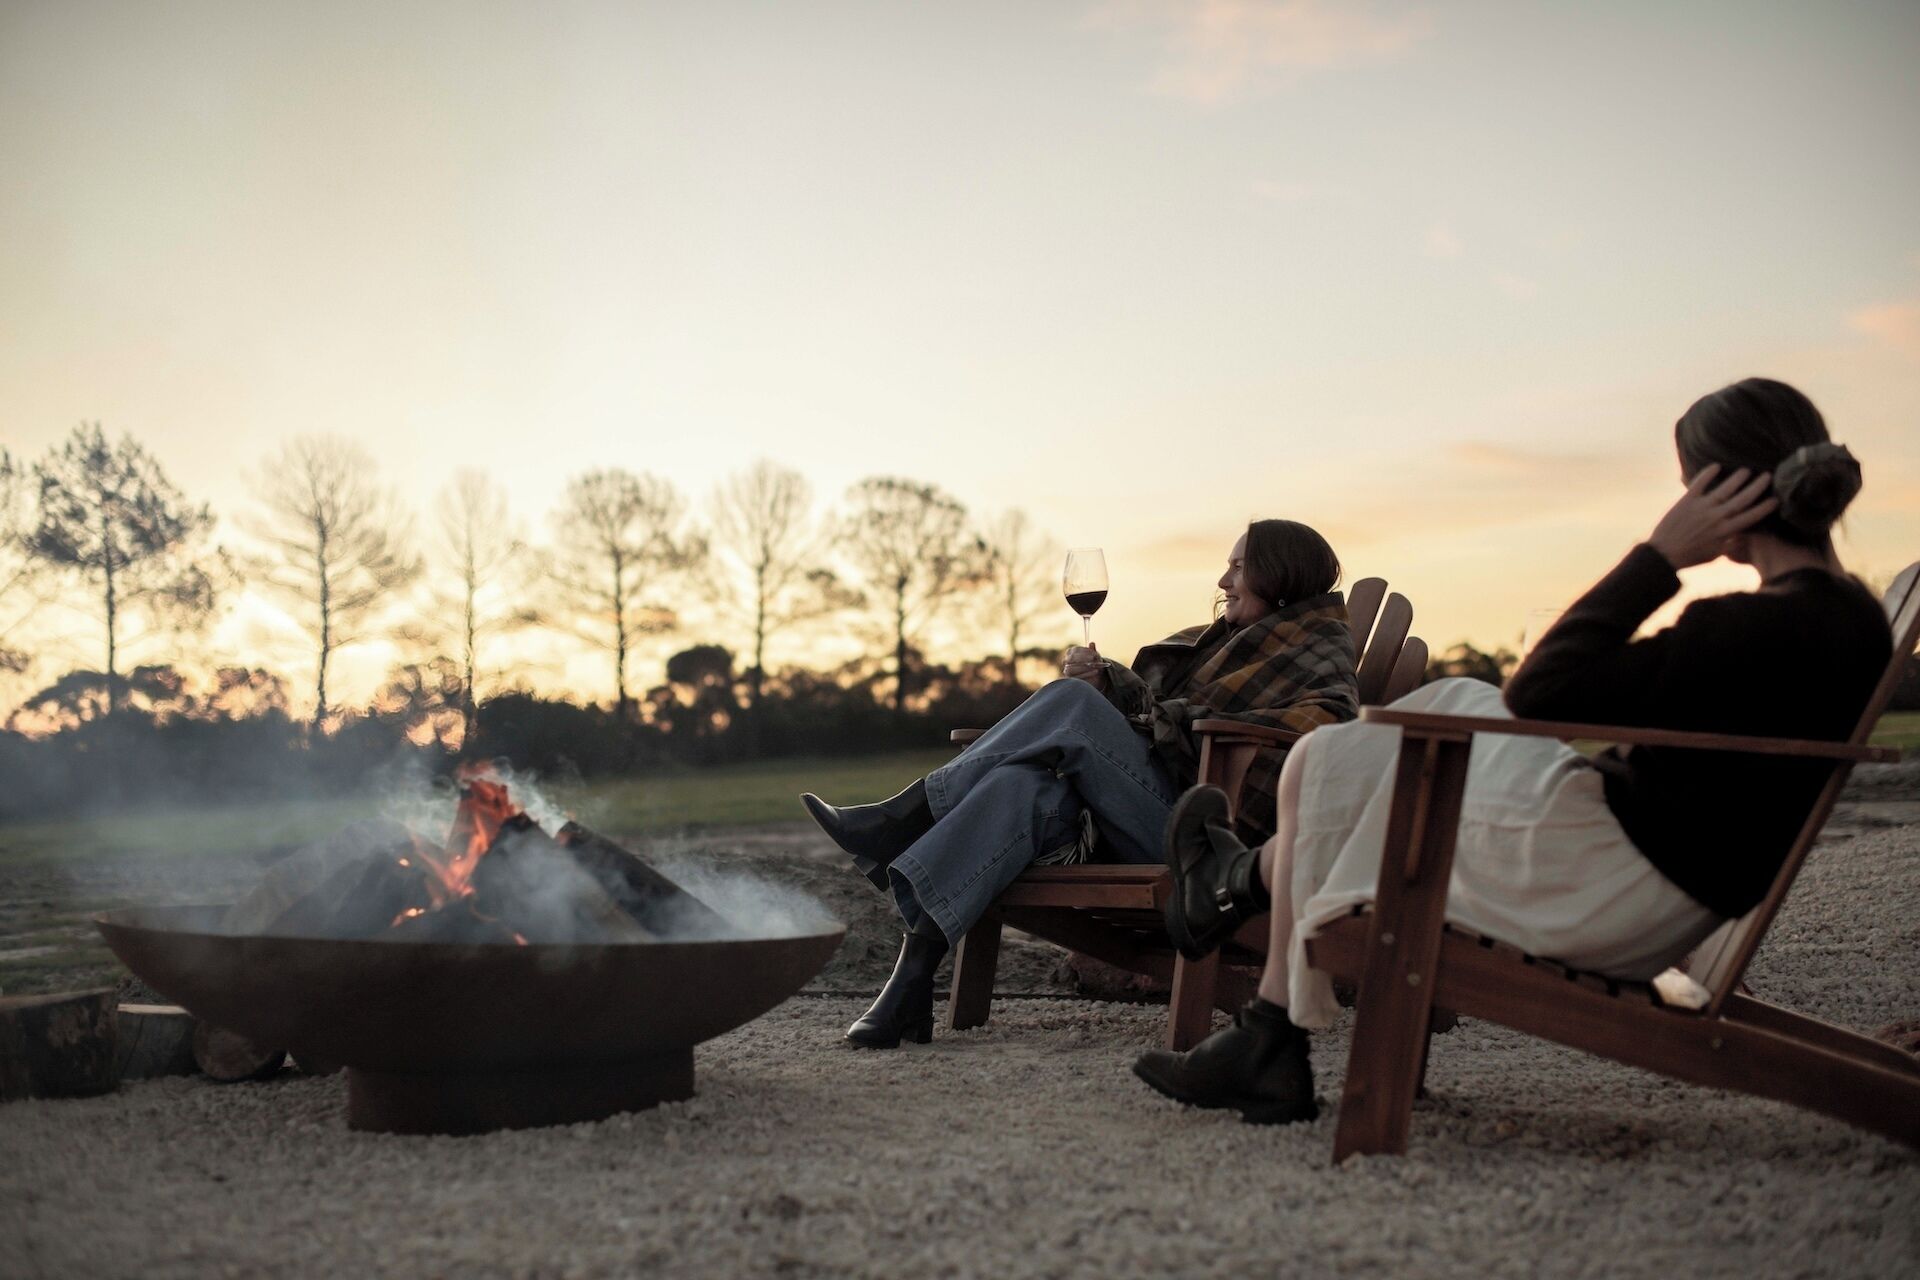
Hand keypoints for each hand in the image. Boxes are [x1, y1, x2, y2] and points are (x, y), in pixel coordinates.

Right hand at [1061, 644, 1106, 688]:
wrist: (1092, 674)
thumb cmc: (1092, 661)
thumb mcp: (1093, 655)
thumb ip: (1092, 650)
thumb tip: (1092, 643)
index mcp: (1070, 652)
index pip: (1075, 650)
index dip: (1085, 651)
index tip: (1094, 653)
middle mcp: (1065, 660)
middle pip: (1071, 658)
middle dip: (1083, 658)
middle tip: (1093, 658)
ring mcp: (1066, 670)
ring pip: (1071, 669)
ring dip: (1084, 667)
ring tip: (1095, 667)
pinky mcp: (1070, 679)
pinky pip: (1076, 677)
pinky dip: (1087, 674)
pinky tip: (1095, 671)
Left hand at [1647, 464, 1777, 569]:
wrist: (1663, 554)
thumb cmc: (1690, 557)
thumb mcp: (1714, 554)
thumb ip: (1729, 543)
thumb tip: (1742, 535)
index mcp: (1725, 531)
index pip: (1750, 517)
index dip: (1764, 507)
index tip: (1776, 499)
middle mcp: (1717, 517)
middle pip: (1742, 499)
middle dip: (1757, 487)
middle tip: (1767, 476)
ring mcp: (1702, 507)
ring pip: (1724, 489)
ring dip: (1737, 478)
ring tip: (1746, 470)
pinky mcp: (1686, 501)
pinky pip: (1699, 483)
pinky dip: (1707, 474)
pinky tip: (1716, 465)